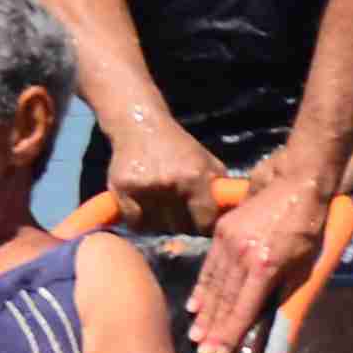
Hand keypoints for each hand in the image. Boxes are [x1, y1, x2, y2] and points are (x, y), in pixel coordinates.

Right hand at [99, 113, 222, 235]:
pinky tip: (145, 206)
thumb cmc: (178, 147)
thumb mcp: (207, 161)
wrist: (140, 125)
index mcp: (196, 176)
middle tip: (180, 211)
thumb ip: (221, 189)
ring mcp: (145, 187)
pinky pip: (135, 223)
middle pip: (180, 227)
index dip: (204, 225)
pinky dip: (140, 220)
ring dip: (161, 222)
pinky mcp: (122, 189)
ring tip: (161, 205)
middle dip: (183, 223)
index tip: (201, 223)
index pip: (205, 222)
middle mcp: (171, 183)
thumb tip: (231, 217)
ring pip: (157, 227)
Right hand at [185, 169, 328, 352]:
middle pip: (224, 299)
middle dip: (212, 328)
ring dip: (204, 311)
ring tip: (195, 334)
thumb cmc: (308, 226)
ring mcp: (228, 241)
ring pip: (213, 283)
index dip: (229, 333)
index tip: (218, 352)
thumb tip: (267, 318)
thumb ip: (284, 291)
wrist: (296, 183)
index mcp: (264, 265)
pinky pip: (210, 265)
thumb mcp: (305, 263)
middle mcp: (242, 255)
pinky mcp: (222, 230)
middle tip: (202, 351)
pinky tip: (195, 304)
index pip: (243, 307)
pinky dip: (202, 286)